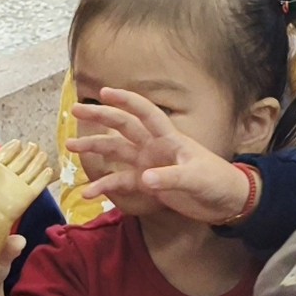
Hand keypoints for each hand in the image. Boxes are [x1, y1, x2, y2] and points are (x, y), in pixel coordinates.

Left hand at [0, 124, 55, 222]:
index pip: (5, 154)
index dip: (11, 148)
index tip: (17, 141)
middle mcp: (6, 177)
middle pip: (19, 163)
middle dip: (26, 154)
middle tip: (33, 144)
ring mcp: (18, 186)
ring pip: (30, 172)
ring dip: (37, 163)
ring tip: (43, 153)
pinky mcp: (28, 195)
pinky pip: (38, 185)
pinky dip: (44, 177)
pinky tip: (49, 170)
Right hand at [68, 89, 248, 223]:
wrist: (226, 202)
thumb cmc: (217, 181)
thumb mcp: (196, 178)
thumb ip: (171, 178)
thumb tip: (144, 179)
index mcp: (169, 137)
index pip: (145, 113)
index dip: (126, 101)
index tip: (104, 92)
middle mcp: (154, 147)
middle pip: (123, 127)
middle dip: (100, 118)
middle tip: (75, 111)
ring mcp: (148, 164)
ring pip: (116, 152)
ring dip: (94, 149)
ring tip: (69, 148)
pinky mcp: (147, 185)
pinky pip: (121, 182)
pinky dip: (105, 187)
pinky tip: (88, 193)